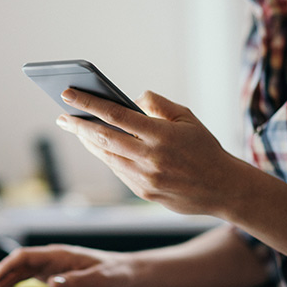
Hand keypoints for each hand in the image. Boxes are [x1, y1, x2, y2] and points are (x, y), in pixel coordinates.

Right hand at [0, 244, 135, 286]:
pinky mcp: (49, 273)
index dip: (4, 267)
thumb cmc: (115, 272)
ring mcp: (48, 265)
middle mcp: (50, 257)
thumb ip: (77, 280)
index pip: (24, 257)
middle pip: (15, 265)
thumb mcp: (100, 279)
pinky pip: (23, 277)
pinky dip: (7, 281)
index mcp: (59, 254)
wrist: (126, 270)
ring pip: (16, 271)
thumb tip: (54, 282)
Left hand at [56, 89, 236, 215]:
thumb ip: (156, 104)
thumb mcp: (186, 116)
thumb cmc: (204, 147)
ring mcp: (145, 178)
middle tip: (62, 115)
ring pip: (106, 156)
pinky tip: (96, 145)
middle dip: (78, 124)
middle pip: (103, 138)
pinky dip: (104, 155)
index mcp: (161, 135)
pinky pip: (117, 170)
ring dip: (87, 141)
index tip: (68, 93)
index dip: (89, 103)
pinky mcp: (144, 192)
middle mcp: (150, 158)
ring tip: (74, 128)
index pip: (116, 115)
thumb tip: (129, 99)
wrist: (223, 188)